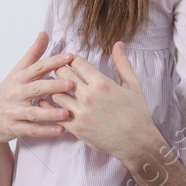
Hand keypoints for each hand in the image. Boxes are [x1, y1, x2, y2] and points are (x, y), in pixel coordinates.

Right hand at [0, 32, 76, 145]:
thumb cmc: (7, 93)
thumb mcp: (17, 72)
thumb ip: (33, 55)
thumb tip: (44, 33)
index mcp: (18, 79)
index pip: (36, 68)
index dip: (53, 62)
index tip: (70, 57)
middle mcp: (15, 94)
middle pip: (34, 89)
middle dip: (52, 87)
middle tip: (70, 84)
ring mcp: (13, 112)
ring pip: (33, 113)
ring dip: (50, 113)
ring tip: (67, 113)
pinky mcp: (13, 128)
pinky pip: (31, 130)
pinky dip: (45, 130)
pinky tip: (60, 130)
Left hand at [48, 44, 162, 164]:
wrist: (136, 141)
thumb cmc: (136, 113)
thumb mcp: (132, 85)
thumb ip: (122, 63)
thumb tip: (118, 43)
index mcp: (101, 83)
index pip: (76, 62)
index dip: (72, 60)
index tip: (71, 62)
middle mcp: (89, 96)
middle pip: (62, 74)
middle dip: (60, 71)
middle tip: (60, 73)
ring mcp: (80, 112)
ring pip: (55, 93)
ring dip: (54, 89)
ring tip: (56, 88)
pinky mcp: (76, 127)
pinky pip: (55, 113)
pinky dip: (49, 107)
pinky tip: (49, 103)